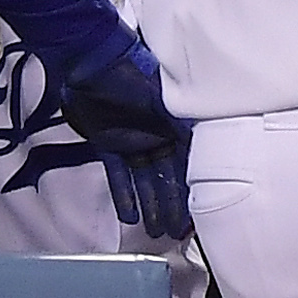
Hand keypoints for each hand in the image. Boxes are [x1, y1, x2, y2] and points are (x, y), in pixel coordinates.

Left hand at [60, 38, 192, 238]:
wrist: (90, 62)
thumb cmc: (133, 75)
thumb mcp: (166, 99)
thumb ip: (184, 125)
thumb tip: (207, 150)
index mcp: (176, 123)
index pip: (190, 162)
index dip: (195, 187)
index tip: (201, 213)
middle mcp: (157, 134)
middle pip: (168, 177)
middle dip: (174, 205)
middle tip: (177, 235)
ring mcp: (132, 140)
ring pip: (145, 181)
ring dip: (152, 205)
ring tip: (157, 234)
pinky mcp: (107, 145)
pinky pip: (118, 175)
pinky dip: (124, 196)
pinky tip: (130, 219)